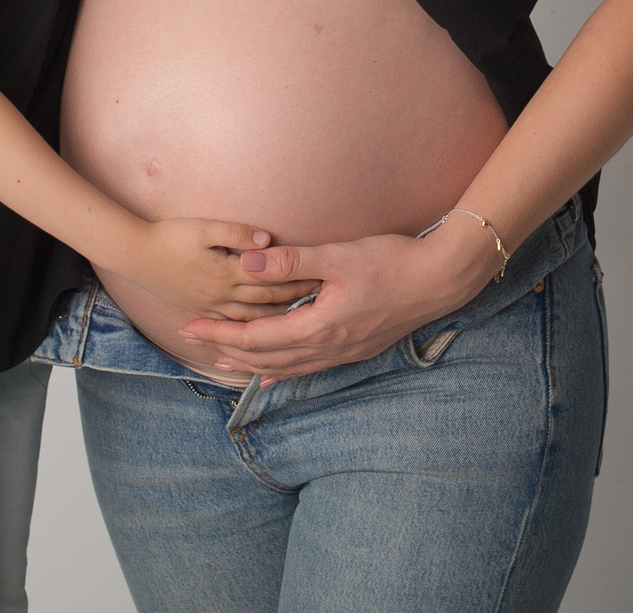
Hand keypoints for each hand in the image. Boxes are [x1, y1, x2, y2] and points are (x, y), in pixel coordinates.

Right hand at [116, 219, 321, 322]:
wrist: (135, 255)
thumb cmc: (169, 236)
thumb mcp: (204, 228)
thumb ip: (238, 233)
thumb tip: (268, 239)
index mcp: (226, 275)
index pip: (272, 282)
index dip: (298, 282)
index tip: (323, 282)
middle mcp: (222, 296)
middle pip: (267, 304)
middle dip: (295, 303)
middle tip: (323, 304)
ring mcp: (211, 306)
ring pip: (253, 321)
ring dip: (278, 321)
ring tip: (302, 321)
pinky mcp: (201, 309)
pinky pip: (233, 326)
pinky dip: (253, 331)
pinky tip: (265, 334)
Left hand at [180, 216, 502, 382]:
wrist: (441, 280)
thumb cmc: (393, 261)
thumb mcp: (339, 256)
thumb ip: (290, 262)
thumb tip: (245, 263)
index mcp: (320, 325)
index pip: (258, 336)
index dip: (221, 332)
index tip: (191, 325)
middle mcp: (329, 346)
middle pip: (266, 356)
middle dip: (227, 348)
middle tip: (193, 340)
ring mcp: (344, 352)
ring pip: (287, 366)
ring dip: (252, 363)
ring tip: (222, 359)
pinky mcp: (357, 349)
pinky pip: (310, 368)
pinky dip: (284, 371)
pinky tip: (273, 376)